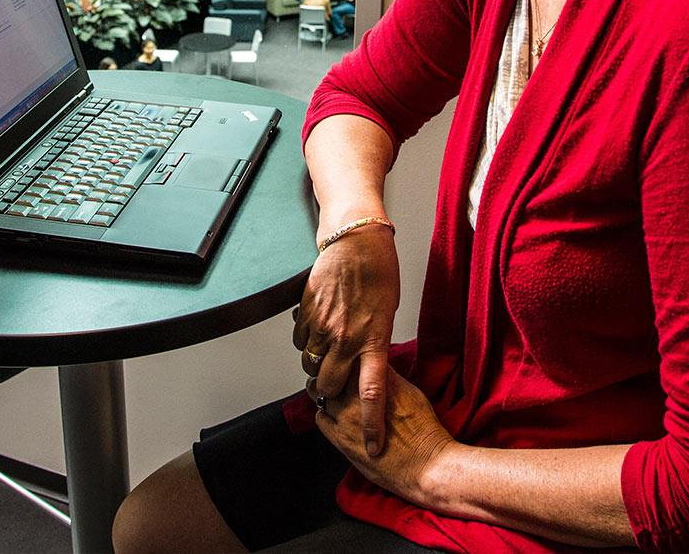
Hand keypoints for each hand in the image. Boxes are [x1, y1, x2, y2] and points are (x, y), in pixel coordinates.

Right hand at [293, 227, 399, 455]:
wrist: (356, 239)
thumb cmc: (380, 274)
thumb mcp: (388, 314)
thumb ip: (376, 344)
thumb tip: (368, 367)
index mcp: (374, 340)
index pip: (374, 394)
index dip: (371, 425)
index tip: (373, 449)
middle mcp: (347, 338)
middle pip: (330, 386)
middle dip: (330, 392)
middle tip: (334, 385)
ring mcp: (324, 326)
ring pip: (311, 364)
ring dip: (317, 364)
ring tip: (328, 349)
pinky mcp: (307, 313)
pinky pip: (300, 340)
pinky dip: (306, 341)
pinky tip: (318, 328)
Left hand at [312, 368, 454, 505]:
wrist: (426, 465)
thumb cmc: (424, 431)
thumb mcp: (410, 391)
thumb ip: (388, 377)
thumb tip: (377, 367)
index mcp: (376, 381)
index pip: (350, 357)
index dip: (346, 357)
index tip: (348, 360)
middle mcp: (359, 396)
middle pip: (330, 372)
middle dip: (330, 371)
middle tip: (334, 375)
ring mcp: (347, 418)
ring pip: (319, 393)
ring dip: (323, 391)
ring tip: (332, 394)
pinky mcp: (341, 440)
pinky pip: (320, 419)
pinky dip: (325, 414)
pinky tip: (334, 417)